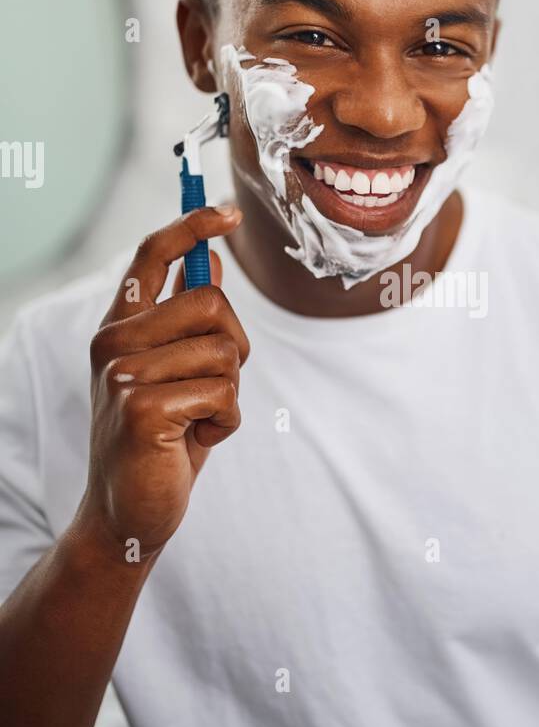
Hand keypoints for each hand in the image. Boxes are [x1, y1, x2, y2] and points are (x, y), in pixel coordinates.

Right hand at [78, 206, 249, 558]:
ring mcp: (123, 372)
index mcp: (121, 327)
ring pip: (224, 350)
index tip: (229, 213)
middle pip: (212, 302)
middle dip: (235, 347)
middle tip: (215, 389)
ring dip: (230, 393)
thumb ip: (186, 323)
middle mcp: (114, 341)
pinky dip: (225, 422)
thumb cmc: (160, 442)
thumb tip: (211, 263)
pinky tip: (194, 441)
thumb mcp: (176, 374)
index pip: (153, 254)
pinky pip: (223, 393)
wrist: (127, 514)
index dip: (192, 225)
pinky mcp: (141, 407)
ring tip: (197, 420)